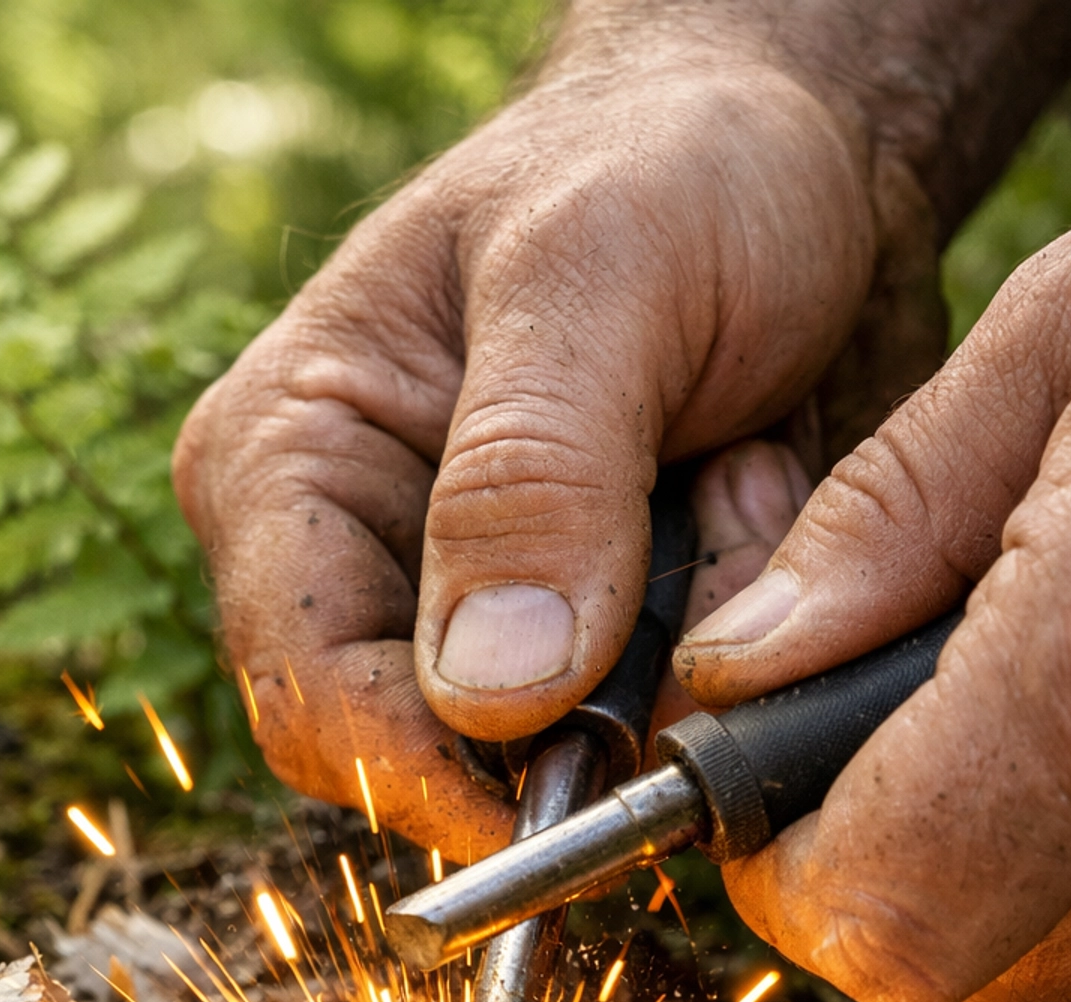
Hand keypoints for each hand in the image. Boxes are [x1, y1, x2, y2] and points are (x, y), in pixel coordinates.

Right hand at [173, 26, 885, 862]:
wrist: (787, 155)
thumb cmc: (668, 166)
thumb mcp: (604, 272)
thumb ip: (536, 475)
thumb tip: (486, 693)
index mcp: (282, 464)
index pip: (310, 697)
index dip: (438, 775)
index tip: (596, 777)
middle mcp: (346, 563)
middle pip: (430, 761)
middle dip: (597, 697)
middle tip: (717, 529)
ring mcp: (460, 618)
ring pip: (561, 759)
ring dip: (682, 659)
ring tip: (740, 477)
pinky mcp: (571, 649)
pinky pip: (647, 730)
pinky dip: (723, 649)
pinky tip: (750, 505)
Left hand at [676, 156, 1070, 1001]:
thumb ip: (883, 518)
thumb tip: (738, 673)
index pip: (886, 908)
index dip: (794, 881)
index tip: (773, 801)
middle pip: (963, 974)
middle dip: (893, 875)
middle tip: (908, 742)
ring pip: (1067, 975)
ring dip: (1014, 877)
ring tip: (1069, 706)